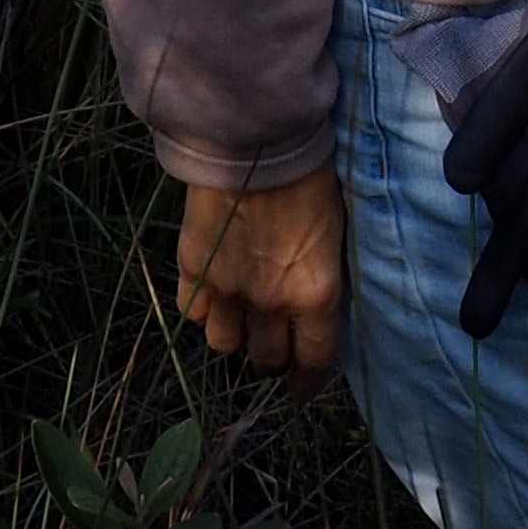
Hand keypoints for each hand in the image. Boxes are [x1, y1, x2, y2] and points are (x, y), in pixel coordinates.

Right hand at [173, 169, 346, 372]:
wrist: (257, 138)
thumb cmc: (310, 177)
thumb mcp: (334, 235)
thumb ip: (319, 281)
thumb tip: (312, 311)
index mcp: (315, 295)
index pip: (314, 363)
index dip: (307, 383)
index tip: (302, 390)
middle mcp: (271, 303)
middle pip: (267, 360)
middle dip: (272, 358)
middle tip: (273, 345)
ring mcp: (227, 289)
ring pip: (226, 345)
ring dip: (236, 336)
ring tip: (240, 319)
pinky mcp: (193, 268)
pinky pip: (193, 313)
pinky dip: (203, 310)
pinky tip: (212, 294)